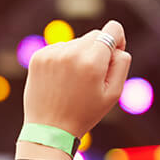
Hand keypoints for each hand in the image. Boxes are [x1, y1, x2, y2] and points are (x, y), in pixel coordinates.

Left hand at [23, 20, 131, 137]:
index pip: (113, 29)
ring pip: (76, 43)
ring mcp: (51, 54)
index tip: (113, 55)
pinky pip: (59, 49)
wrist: (49, 129)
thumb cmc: (85, 113)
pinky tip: (60, 80)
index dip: (117, 41)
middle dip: (97, 52)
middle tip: (91, 77)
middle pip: (94, 36)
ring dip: (78, 56)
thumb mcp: (114, 93)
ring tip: (73, 83)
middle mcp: (70, 52)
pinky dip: (62, 60)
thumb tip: (116, 45)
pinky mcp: (38, 57)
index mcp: (92, 61)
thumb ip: (121, 63)